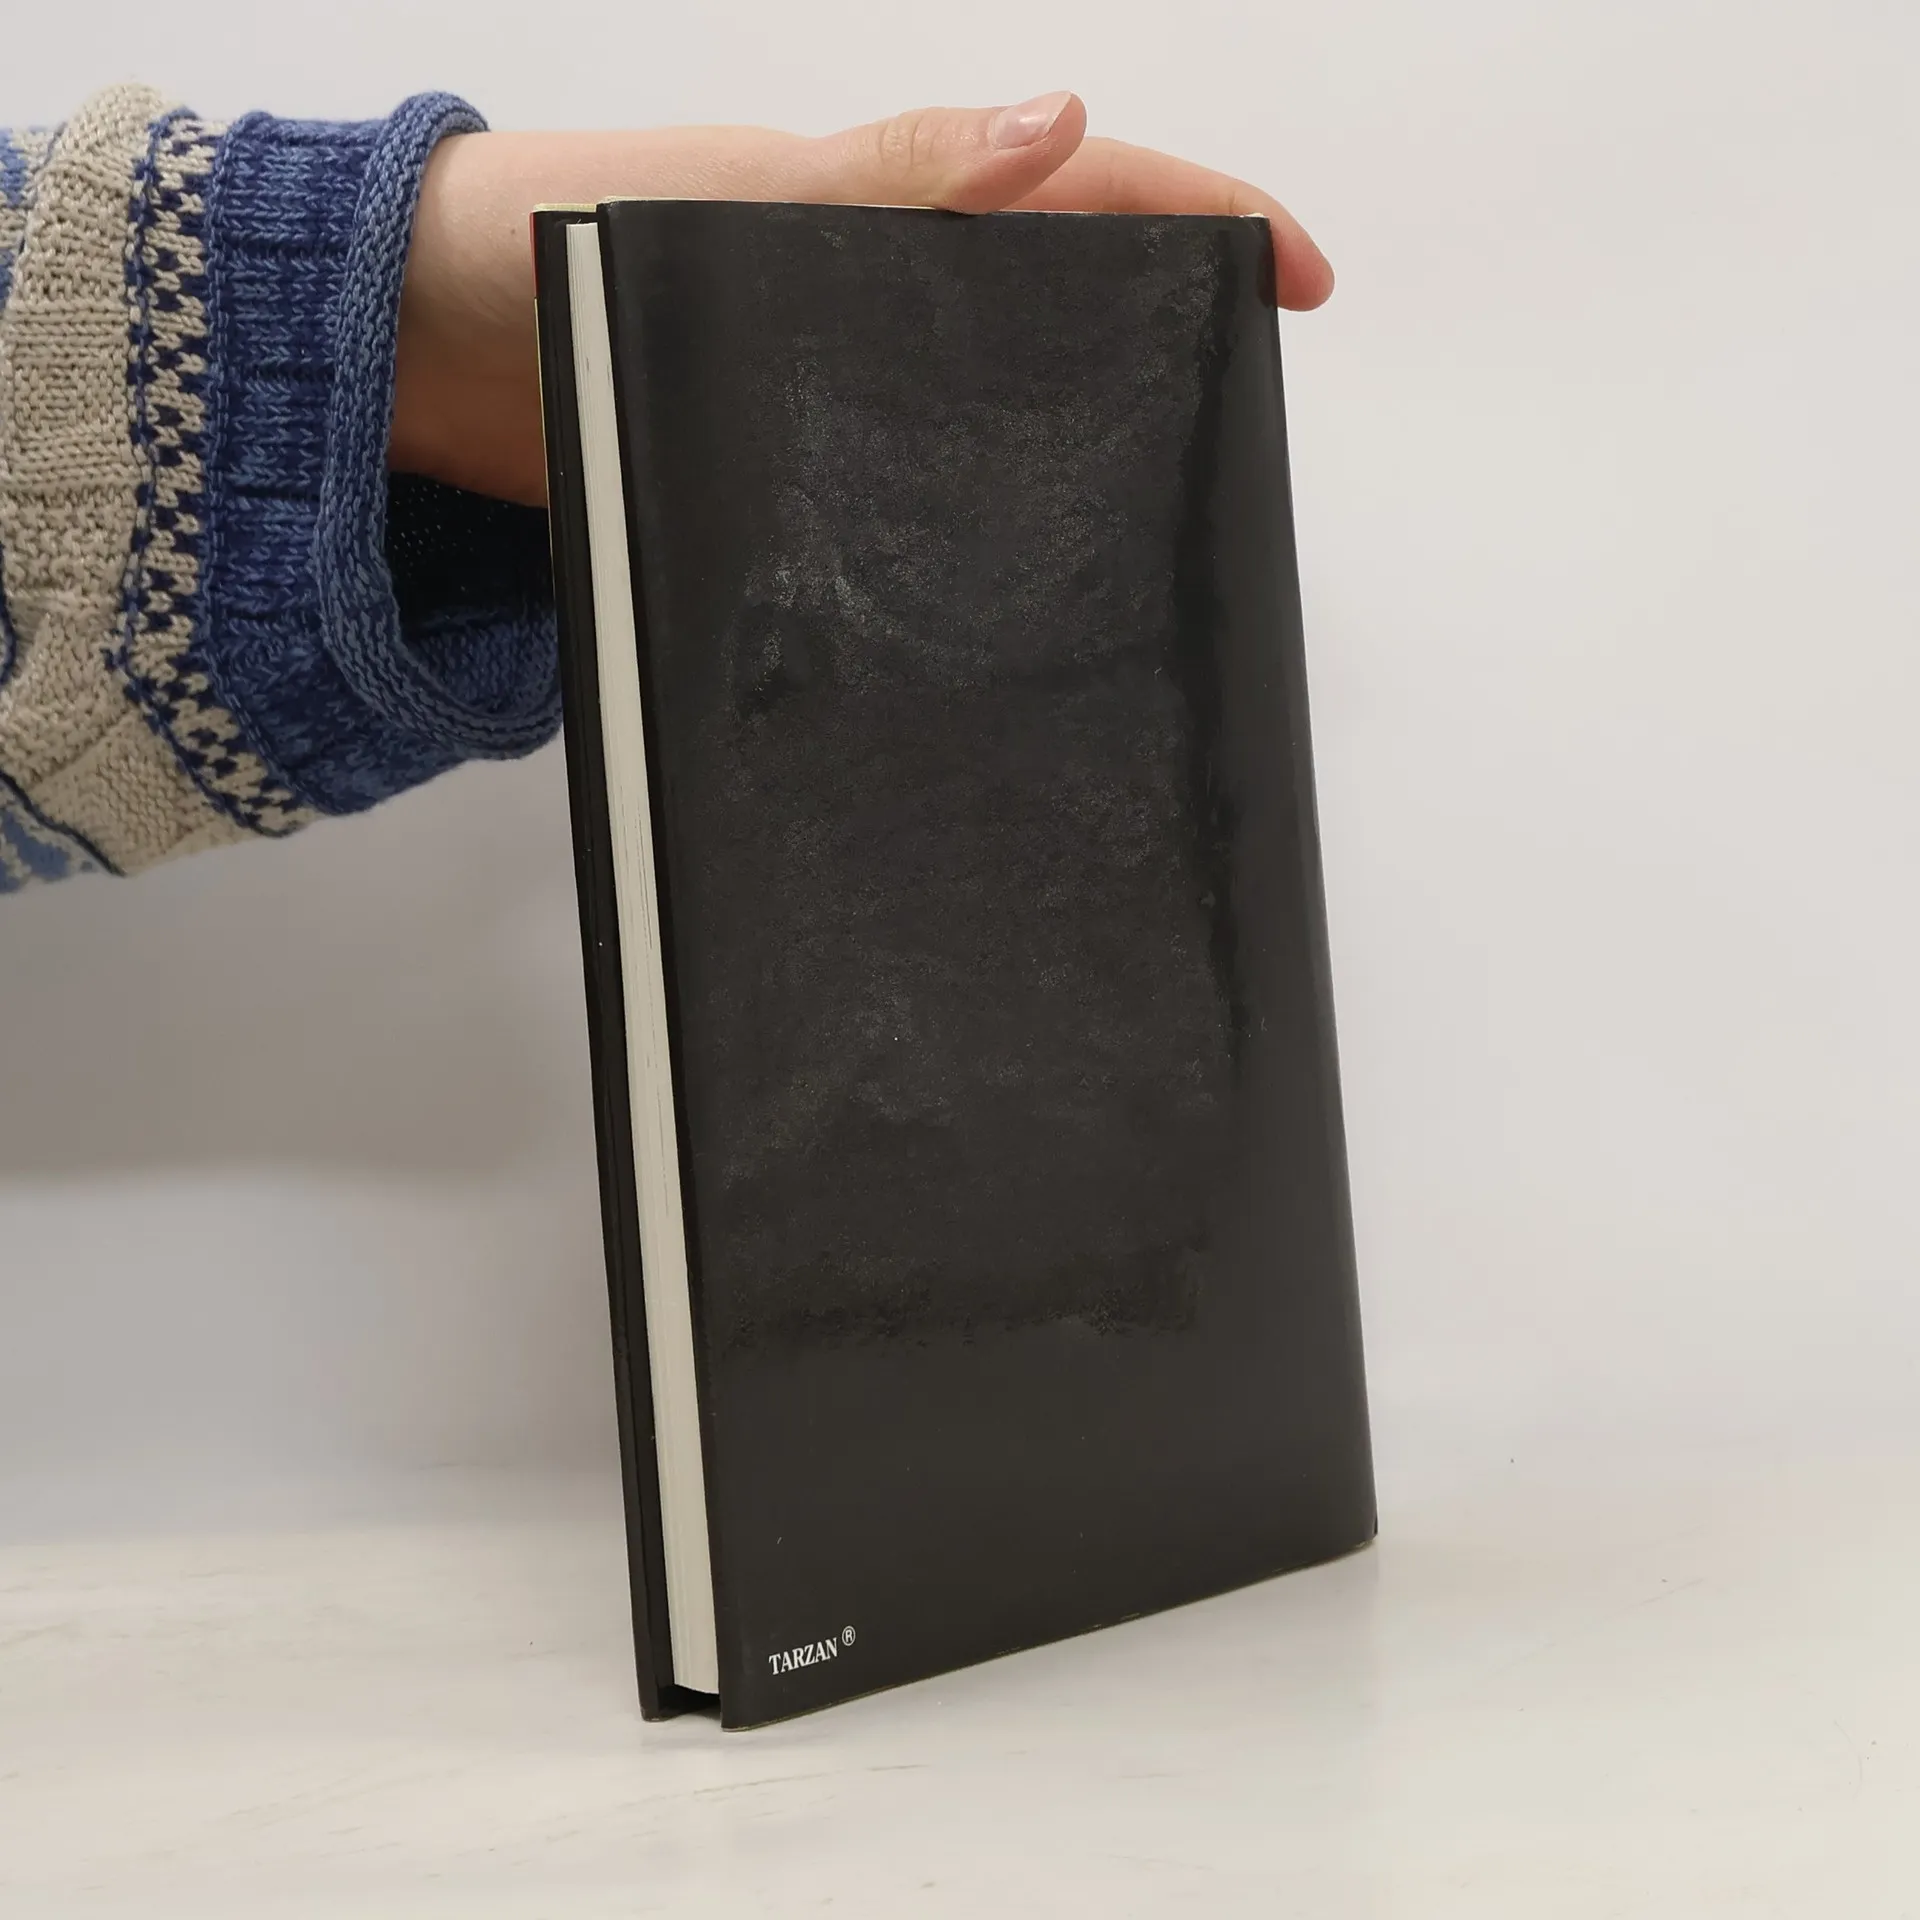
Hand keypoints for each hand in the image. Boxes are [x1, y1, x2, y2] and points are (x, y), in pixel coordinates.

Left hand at [392, 92, 1334, 507]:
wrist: (405, 359)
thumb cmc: (536, 243)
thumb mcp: (722, 196)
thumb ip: (880, 175)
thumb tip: (1053, 126)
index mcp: (876, 206)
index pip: (1075, 193)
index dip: (1200, 218)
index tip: (1297, 274)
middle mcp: (867, 301)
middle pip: (1051, 305)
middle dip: (1162, 333)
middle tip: (1240, 401)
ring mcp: (827, 396)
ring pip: (980, 408)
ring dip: (1066, 438)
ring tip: (1144, 510)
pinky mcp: (775, 480)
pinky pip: (892, 495)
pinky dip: (953, 525)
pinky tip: (981, 579)